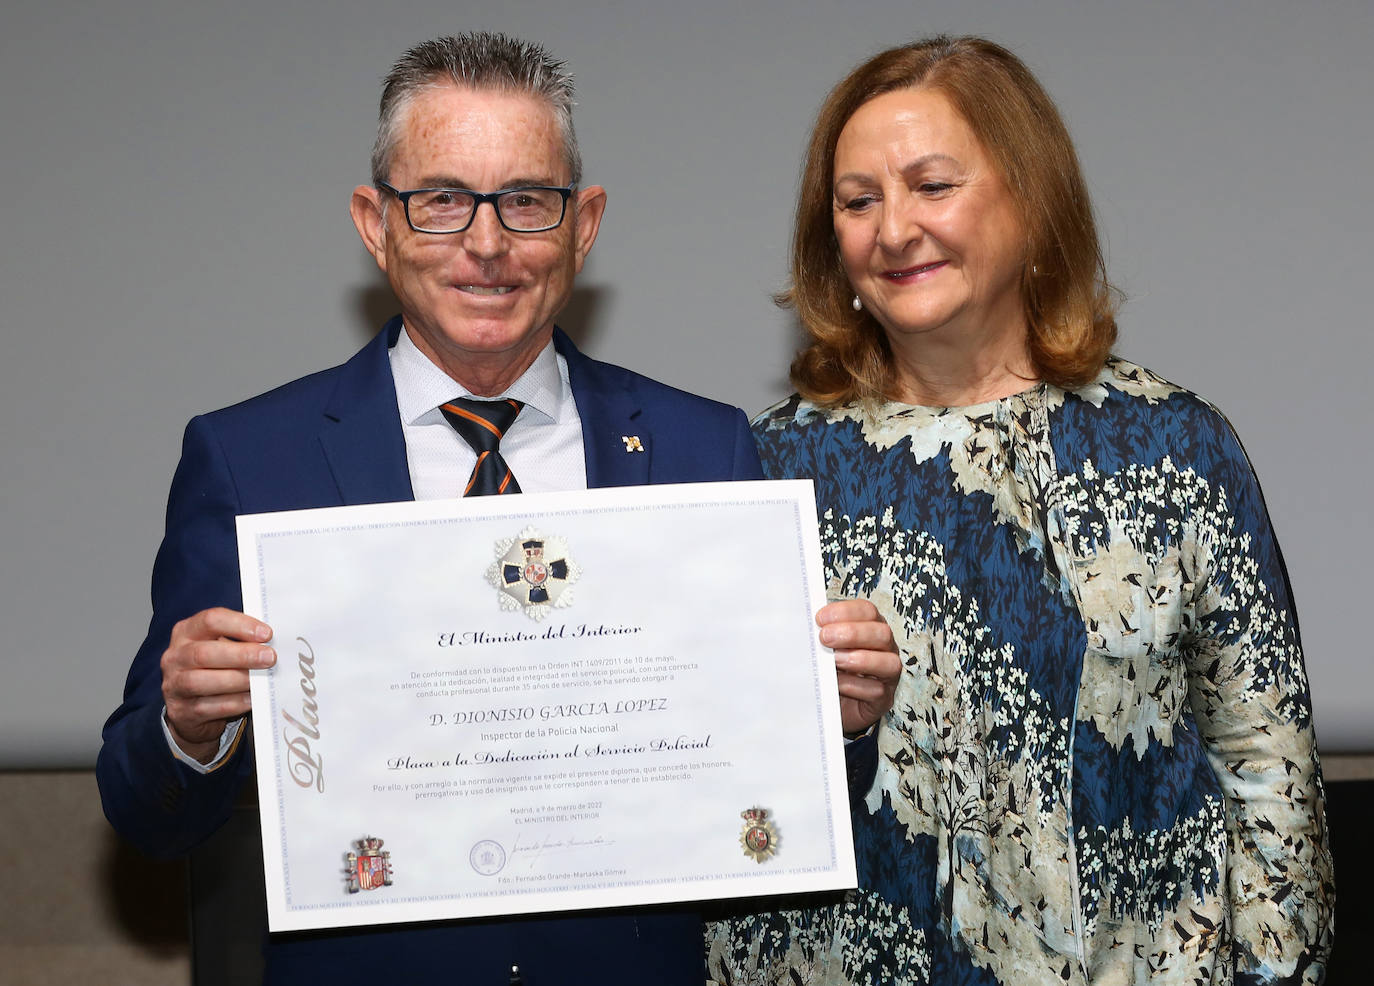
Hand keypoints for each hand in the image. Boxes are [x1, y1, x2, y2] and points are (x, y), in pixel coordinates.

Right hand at [161, 607, 274, 762]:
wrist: (190, 708)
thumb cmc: (213, 668)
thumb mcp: (221, 647)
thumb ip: (240, 641)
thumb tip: (271, 641)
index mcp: (186, 632)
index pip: (210, 620)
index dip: (240, 625)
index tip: (266, 633)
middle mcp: (175, 657)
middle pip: (204, 653)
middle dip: (241, 655)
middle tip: (269, 658)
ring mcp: (174, 685)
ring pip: (201, 682)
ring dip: (237, 680)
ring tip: (261, 680)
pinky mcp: (181, 711)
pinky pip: (208, 707)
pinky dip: (233, 702)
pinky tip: (251, 699)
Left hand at [817, 599, 899, 735]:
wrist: (829, 703)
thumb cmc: (828, 670)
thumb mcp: (823, 648)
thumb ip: (821, 635)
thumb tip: (807, 624)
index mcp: (870, 628)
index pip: (868, 611)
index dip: (846, 611)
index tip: (820, 618)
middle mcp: (884, 649)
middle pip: (882, 633)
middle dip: (853, 633)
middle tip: (825, 638)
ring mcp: (887, 675)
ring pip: (889, 663)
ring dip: (859, 659)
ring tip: (834, 660)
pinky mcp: (883, 699)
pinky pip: (876, 691)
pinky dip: (854, 685)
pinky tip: (837, 684)